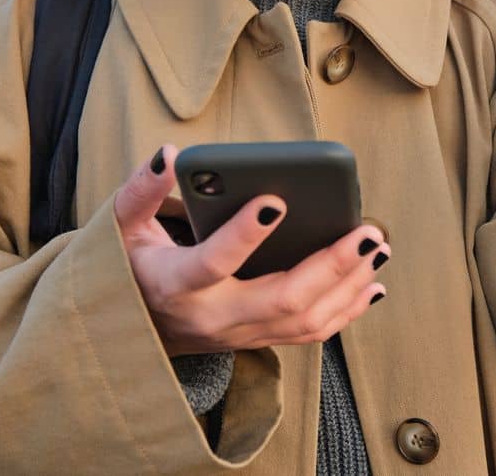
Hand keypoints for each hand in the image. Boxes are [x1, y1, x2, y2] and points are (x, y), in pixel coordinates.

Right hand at [113, 145, 390, 355]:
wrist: (130, 332)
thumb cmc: (128, 270)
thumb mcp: (120, 228)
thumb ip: (140, 191)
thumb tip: (168, 155)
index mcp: (175, 285)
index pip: (213, 263)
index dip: (244, 235)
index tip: (274, 200)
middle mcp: (212, 317)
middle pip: (281, 299)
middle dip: (331, 265)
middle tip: (365, 231)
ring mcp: (239, 335)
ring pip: (304, 321)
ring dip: (348, 286)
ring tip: (375, 248)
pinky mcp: (257, 339)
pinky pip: (309, 333)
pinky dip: (346, 310)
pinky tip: (371, 285)